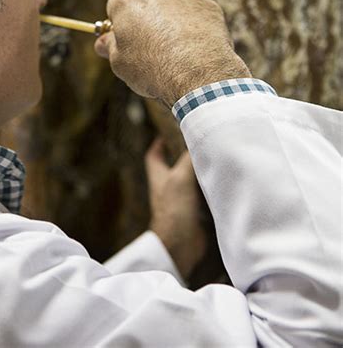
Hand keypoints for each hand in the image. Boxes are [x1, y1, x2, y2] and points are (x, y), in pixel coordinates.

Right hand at [95, 0, 249, 105]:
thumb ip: (110, 46)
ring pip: (173, 8)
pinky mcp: (209, 6)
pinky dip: (194, 29)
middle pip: (146, 2)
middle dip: (146, 21)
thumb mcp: (119, 62)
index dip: (119, 25)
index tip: (124, 41)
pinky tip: (194, 51)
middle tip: (149, 49)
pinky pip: (197, 16)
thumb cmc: (152, 68)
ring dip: (171, 23)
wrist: (198, 75)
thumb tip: (103, 42)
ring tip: (175, 54)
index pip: (116, 6)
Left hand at [146, 137, 205, 279]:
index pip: (155, 155)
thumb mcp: (180, 177)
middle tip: (201, 143)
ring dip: (202, 172)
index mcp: (159, 176)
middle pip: (175, 166)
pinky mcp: (196, 213)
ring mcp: (182, 201)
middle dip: (186, 155)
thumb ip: (190, 158)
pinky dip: (213, 189)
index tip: (169, 133)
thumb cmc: (174, 210)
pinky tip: (224, 182)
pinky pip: (205, 196)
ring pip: (192, 180)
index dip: (160, 143)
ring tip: (217, 158)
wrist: (181, 245)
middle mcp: (169, 187)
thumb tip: (201, 139)